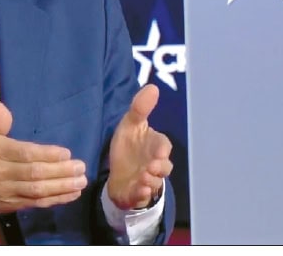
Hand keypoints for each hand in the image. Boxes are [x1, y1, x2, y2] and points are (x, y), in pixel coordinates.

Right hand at [0, 101, 87, 217]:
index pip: (24, 153)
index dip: (47, 154)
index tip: (66, 153)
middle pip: (34, 173)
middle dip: (60, 171)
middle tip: (81, 167)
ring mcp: (6, 191)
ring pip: (38, 190)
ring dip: (62, 186)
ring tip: (81, 180)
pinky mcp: (12, 205)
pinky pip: (37, 203)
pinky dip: (57, 199)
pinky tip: (72, 194)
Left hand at [107, 84, 172, 209]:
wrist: (117, 173)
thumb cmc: (128, 146)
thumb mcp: (130, 124)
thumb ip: (140, 107)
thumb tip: (153, 86)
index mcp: (155, 146)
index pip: (164, 146)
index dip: (162, 149)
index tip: (158, 151)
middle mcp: (155, 164)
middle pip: (164, 167)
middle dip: (159, 167)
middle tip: (150, 166)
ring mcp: (148, 180)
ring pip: (155, 182)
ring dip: (150, 181)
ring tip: (141, 178)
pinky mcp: (138, 193)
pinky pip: (143, 196)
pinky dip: (142, 193)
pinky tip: (138, 189)